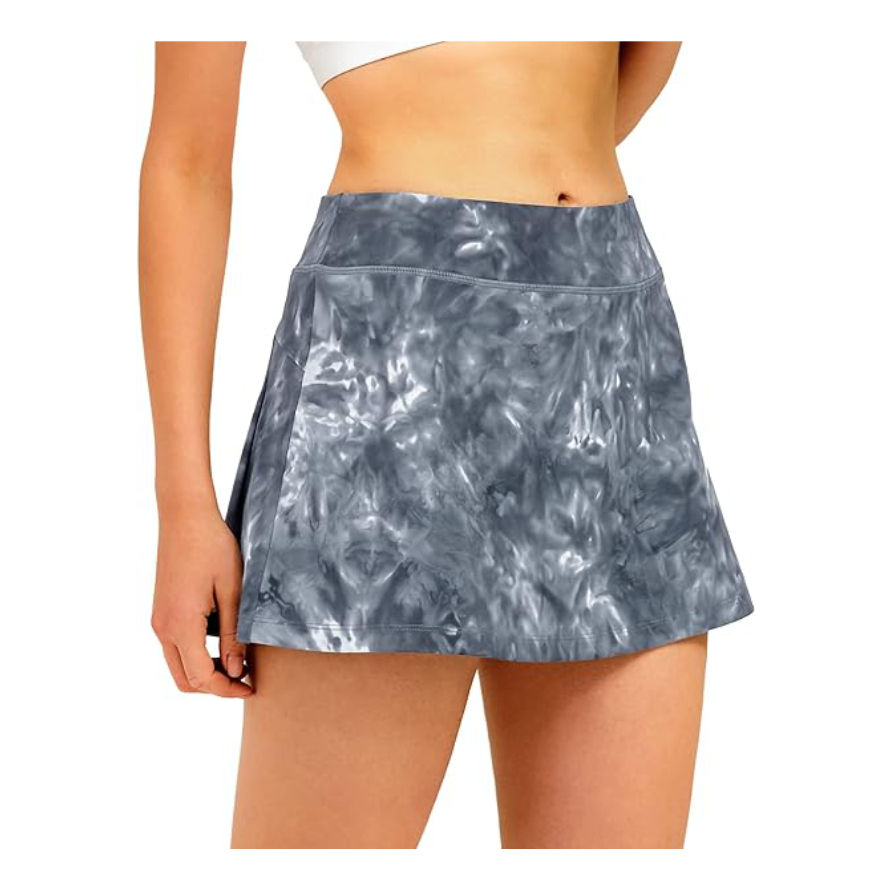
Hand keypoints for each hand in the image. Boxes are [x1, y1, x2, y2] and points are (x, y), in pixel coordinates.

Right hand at [151, 504, 252, 696]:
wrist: (185, 517)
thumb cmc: (212, 547)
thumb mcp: (233, 591)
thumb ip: (233, 634)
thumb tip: (236, 670)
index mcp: (181, 626)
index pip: (201, 678)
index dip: (227, 689)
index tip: (251, 686)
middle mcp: (163, 628)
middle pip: (185, 680)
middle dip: (215, 686)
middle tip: (245, 677)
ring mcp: (159, 620)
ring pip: (178, 665)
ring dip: (205, 670)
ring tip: (237, 659)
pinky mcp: (161, 611)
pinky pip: (175, 646)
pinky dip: (196, 654)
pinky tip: (221, 639)